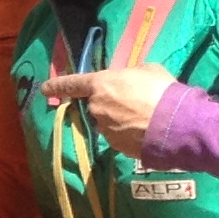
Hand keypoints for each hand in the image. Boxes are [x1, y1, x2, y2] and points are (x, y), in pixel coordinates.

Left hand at [42, 63, 175, 157]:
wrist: (174, 123)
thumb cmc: (160, 89)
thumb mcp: (146, 70)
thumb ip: (129, 75)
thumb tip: (128, 81)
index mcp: (100, 85)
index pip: (72, 84)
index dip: (58, 85)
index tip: (44, 89)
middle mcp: (96, 108)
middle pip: (95, 105)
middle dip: (109, 103)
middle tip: (132, 101)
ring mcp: (105, 130)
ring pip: (107, 122)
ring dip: (119, 119)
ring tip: (144, 116)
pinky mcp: (117, 147)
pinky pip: (119, 136)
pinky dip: (128, 134)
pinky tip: (145, 130)